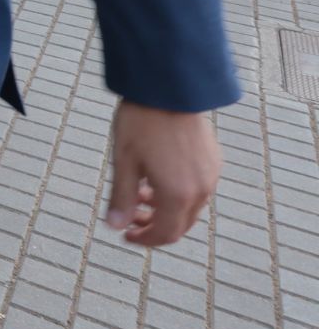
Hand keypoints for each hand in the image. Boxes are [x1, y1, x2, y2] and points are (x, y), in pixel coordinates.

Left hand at [105, 101, 219, 245]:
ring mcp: (210, 175)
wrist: (169, 89)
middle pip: (179, 224)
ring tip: (138, 192)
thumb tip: (114, 226)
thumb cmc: (141, 123)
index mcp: (178, 194)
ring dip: (164, 208)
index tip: (126, 234)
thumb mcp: (123, 161)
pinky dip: (177, 194)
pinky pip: (197, 190)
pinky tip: (156, 178)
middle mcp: (200, 189)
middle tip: (129, 216)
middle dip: (153, 225)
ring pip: (189, 208)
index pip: (166, 234)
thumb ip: (121, 197)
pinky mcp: (213, 161)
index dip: (145, 239)